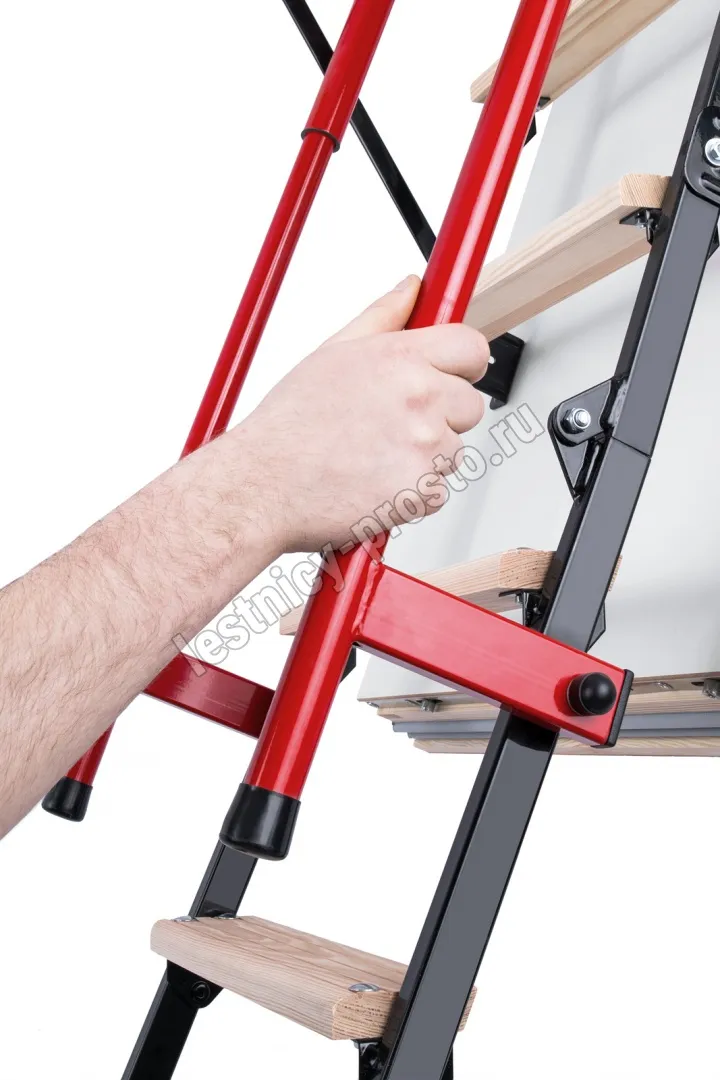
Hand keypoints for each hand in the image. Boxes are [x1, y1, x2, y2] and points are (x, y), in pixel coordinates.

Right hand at [232, 275, 488, 553]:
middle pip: (469, 406)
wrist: (264, 485)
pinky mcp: (421, 490)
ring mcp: (424, 446)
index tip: (450, 376)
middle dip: (441, 418)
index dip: (463, 365)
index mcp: (399, 357)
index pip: (471, 348)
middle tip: (392, 429)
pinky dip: (413, 496)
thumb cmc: (288, 427)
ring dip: (424, 460)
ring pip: (453, 452)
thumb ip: (383, 316)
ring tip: (373, 459)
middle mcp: (418, 397)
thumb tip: (412, 288)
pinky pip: (438, 492)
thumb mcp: (331, 353)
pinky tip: (374, 485)